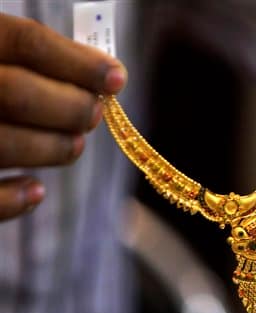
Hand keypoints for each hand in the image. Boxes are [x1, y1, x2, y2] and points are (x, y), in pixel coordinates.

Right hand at [0, 13, 126, 220]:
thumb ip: (29, 59)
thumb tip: (104, 77)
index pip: (25, 41)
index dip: (79, 62)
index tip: (117, 78)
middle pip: (17, 93)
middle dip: (69, 108)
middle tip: (93, 114)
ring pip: (3, 143)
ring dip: (53, 148)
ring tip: (74, 145)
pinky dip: (13, 200)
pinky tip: (36, 191)